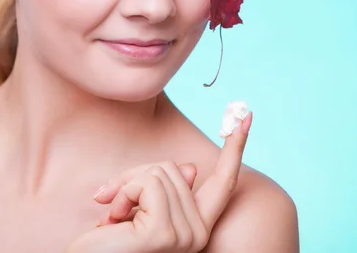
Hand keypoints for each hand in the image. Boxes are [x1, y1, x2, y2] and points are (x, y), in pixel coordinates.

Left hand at [66, 112, 252, 252]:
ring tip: (115, 217)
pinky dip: (123, 193)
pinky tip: (112, 220)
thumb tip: (193, 168)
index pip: (225, 181)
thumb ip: (165, 186)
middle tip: (115, 203)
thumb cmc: (110, 240)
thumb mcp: (141, 204)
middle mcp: (198, 233)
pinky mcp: (163, 233)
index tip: (246, 116)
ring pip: (158, 173)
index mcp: (198, 225)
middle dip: (136, 177)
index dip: (236, 147)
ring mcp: (184, 235)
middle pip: (173, 167)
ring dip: (126, 188)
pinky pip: (146, 184)